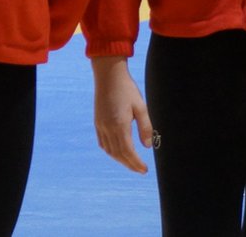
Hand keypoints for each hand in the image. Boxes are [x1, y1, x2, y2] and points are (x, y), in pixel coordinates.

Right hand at [91, 56, 154, 173]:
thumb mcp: (141, 107)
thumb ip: (145, 127)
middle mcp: (107, 127)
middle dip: (129, 164)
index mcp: (119, 125)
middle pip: (118, 154)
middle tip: (140, 170)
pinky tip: (117, 152)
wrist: (108, 75)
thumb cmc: (127, 89)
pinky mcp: (97, 121)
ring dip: (120, 159)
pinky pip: (102, 142)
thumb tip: (147, 146)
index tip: (144, 170)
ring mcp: (100, 125)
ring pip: (109, 150)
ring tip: (131, 163)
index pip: (128, 151)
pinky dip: (110, 151)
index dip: (136, 163)